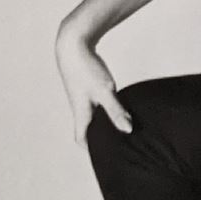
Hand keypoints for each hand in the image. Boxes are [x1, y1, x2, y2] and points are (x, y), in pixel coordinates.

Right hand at [55, 25, 132, 142]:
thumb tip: (127, 131)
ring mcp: (80, 95)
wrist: (72, 42)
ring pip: (90, 114)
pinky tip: (117, 104)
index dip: (90, 149)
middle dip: (98, 138)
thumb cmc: (86, 67)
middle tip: (115, 145)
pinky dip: (103, 108)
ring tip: (119, 127)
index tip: (103, 157)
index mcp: (81, 112)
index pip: (81, 138)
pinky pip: (93, 101)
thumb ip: (116, 111)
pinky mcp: (84, 84)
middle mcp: (78, 106)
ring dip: (102, 122)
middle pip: (86, 128)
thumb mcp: (105, 90)